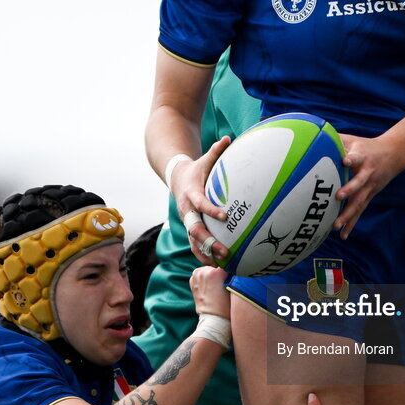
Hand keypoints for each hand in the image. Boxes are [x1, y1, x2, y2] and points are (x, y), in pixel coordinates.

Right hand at [169, 136, 231, 264]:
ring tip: (221, 265)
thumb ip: (216, 151)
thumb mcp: (204, 159)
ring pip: (193, 241)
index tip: (224, 216)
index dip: (211, 210)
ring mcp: (186, 220)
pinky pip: (194, 244)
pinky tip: (216, 266)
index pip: (201, 203)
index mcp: (191, 193)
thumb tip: (228, 138)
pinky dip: (203, 254)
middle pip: (195, 229)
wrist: (176, 177)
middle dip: (209, 241)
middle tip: (224, 251)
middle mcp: (187, 210)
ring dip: (206, 253)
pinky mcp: (189, 226)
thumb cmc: (196, 169)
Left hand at [189, 266, 229, 318]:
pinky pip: (200, 275)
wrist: (214, 318)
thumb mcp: (233, 286)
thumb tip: (230, 267)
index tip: (231, 277)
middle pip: (215, 266)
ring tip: (215, 287)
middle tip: (222, 284)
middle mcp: (205, 271)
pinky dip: (204, 279)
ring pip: (207, 270)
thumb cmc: (226, 305)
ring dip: (210, 275)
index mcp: (217, 271)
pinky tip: (208, 288)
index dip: (229, 270)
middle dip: (218, 273)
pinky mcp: (192, 281)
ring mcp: (196, 276)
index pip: (226, 264)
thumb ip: (231, 274)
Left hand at [334, 134, 404, 238]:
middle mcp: (367, 173)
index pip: (356, 158)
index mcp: (362, 157)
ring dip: (348, 214)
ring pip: (359, 202)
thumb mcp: (354, 139)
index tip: (344, 160)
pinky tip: (344, 235)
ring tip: (336, 225)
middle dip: (349, 190)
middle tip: (338, 196)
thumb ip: (336, 140)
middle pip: (358, 183)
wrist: (394, 153)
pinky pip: (359, 211)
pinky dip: (352, 223)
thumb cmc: (366, 145)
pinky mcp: (370, 195)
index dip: (350, 159)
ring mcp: (369, 187)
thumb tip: (314, 136)